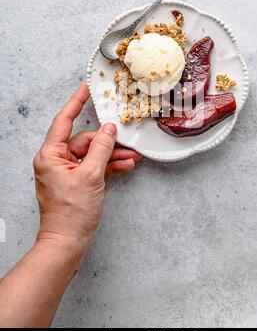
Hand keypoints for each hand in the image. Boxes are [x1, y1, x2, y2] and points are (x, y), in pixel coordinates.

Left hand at [33, 83, 140, 257]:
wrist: (68, 242)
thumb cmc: (71, 213)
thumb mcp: (91, 176)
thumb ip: (101, 149)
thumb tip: (109, 130)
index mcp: (50, 155)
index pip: (64, 121)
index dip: (75, 102)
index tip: (85, 89)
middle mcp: (56, 161)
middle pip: (84, 140)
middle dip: (107, 142)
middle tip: (127, 142)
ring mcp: (66, 172)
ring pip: (92, 154)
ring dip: (112, 155)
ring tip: (132, 157)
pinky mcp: (76, 182)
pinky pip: (93, 167)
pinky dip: (108, 166)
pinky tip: (125, 166)